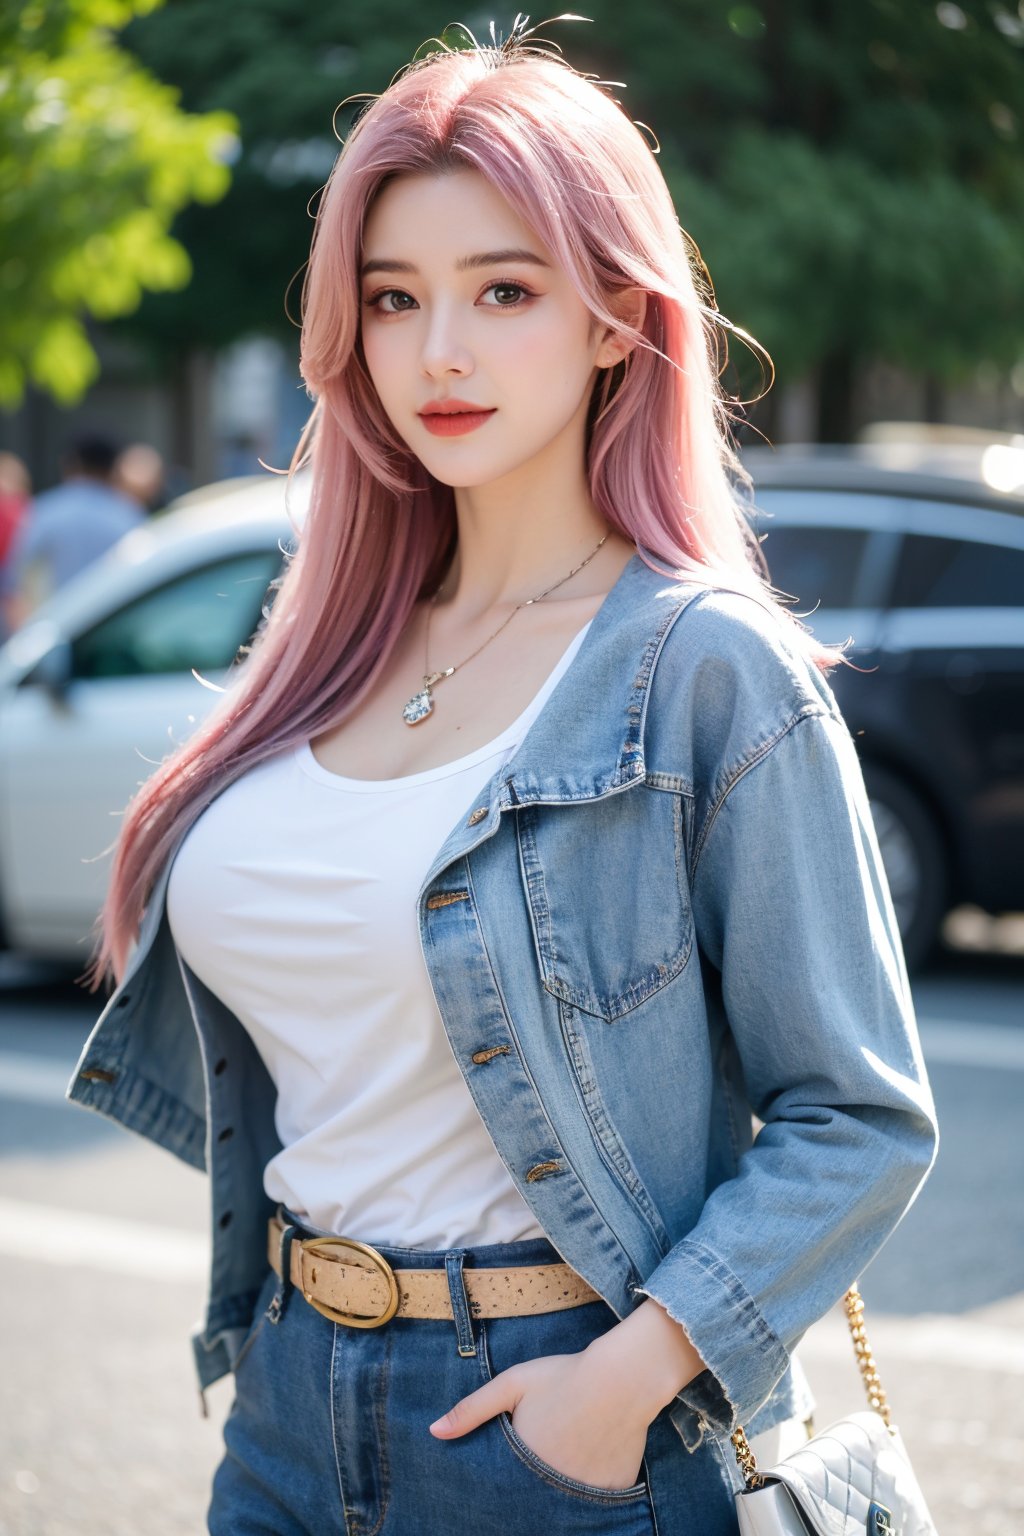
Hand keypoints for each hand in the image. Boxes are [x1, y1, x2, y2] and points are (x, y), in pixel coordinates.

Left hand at [429, 1345, 651, 1490]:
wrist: (622, 1377)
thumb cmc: (563, 1377)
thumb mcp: (512, 1385)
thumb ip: (472, 1410)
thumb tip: (433, 1432)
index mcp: (525, 1463)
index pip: (504, 1487)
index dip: (507, 1476)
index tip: (513, 1464)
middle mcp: (553, 1485)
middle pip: (535, 1496)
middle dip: (533, 1482)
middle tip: (545, 1451)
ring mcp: (585, 1493)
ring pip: (565, 1500)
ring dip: (560, 1486)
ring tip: (567, 1454)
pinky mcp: (613, 1491)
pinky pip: (597, 1499)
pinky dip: (590, 1486)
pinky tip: (592, 1459)